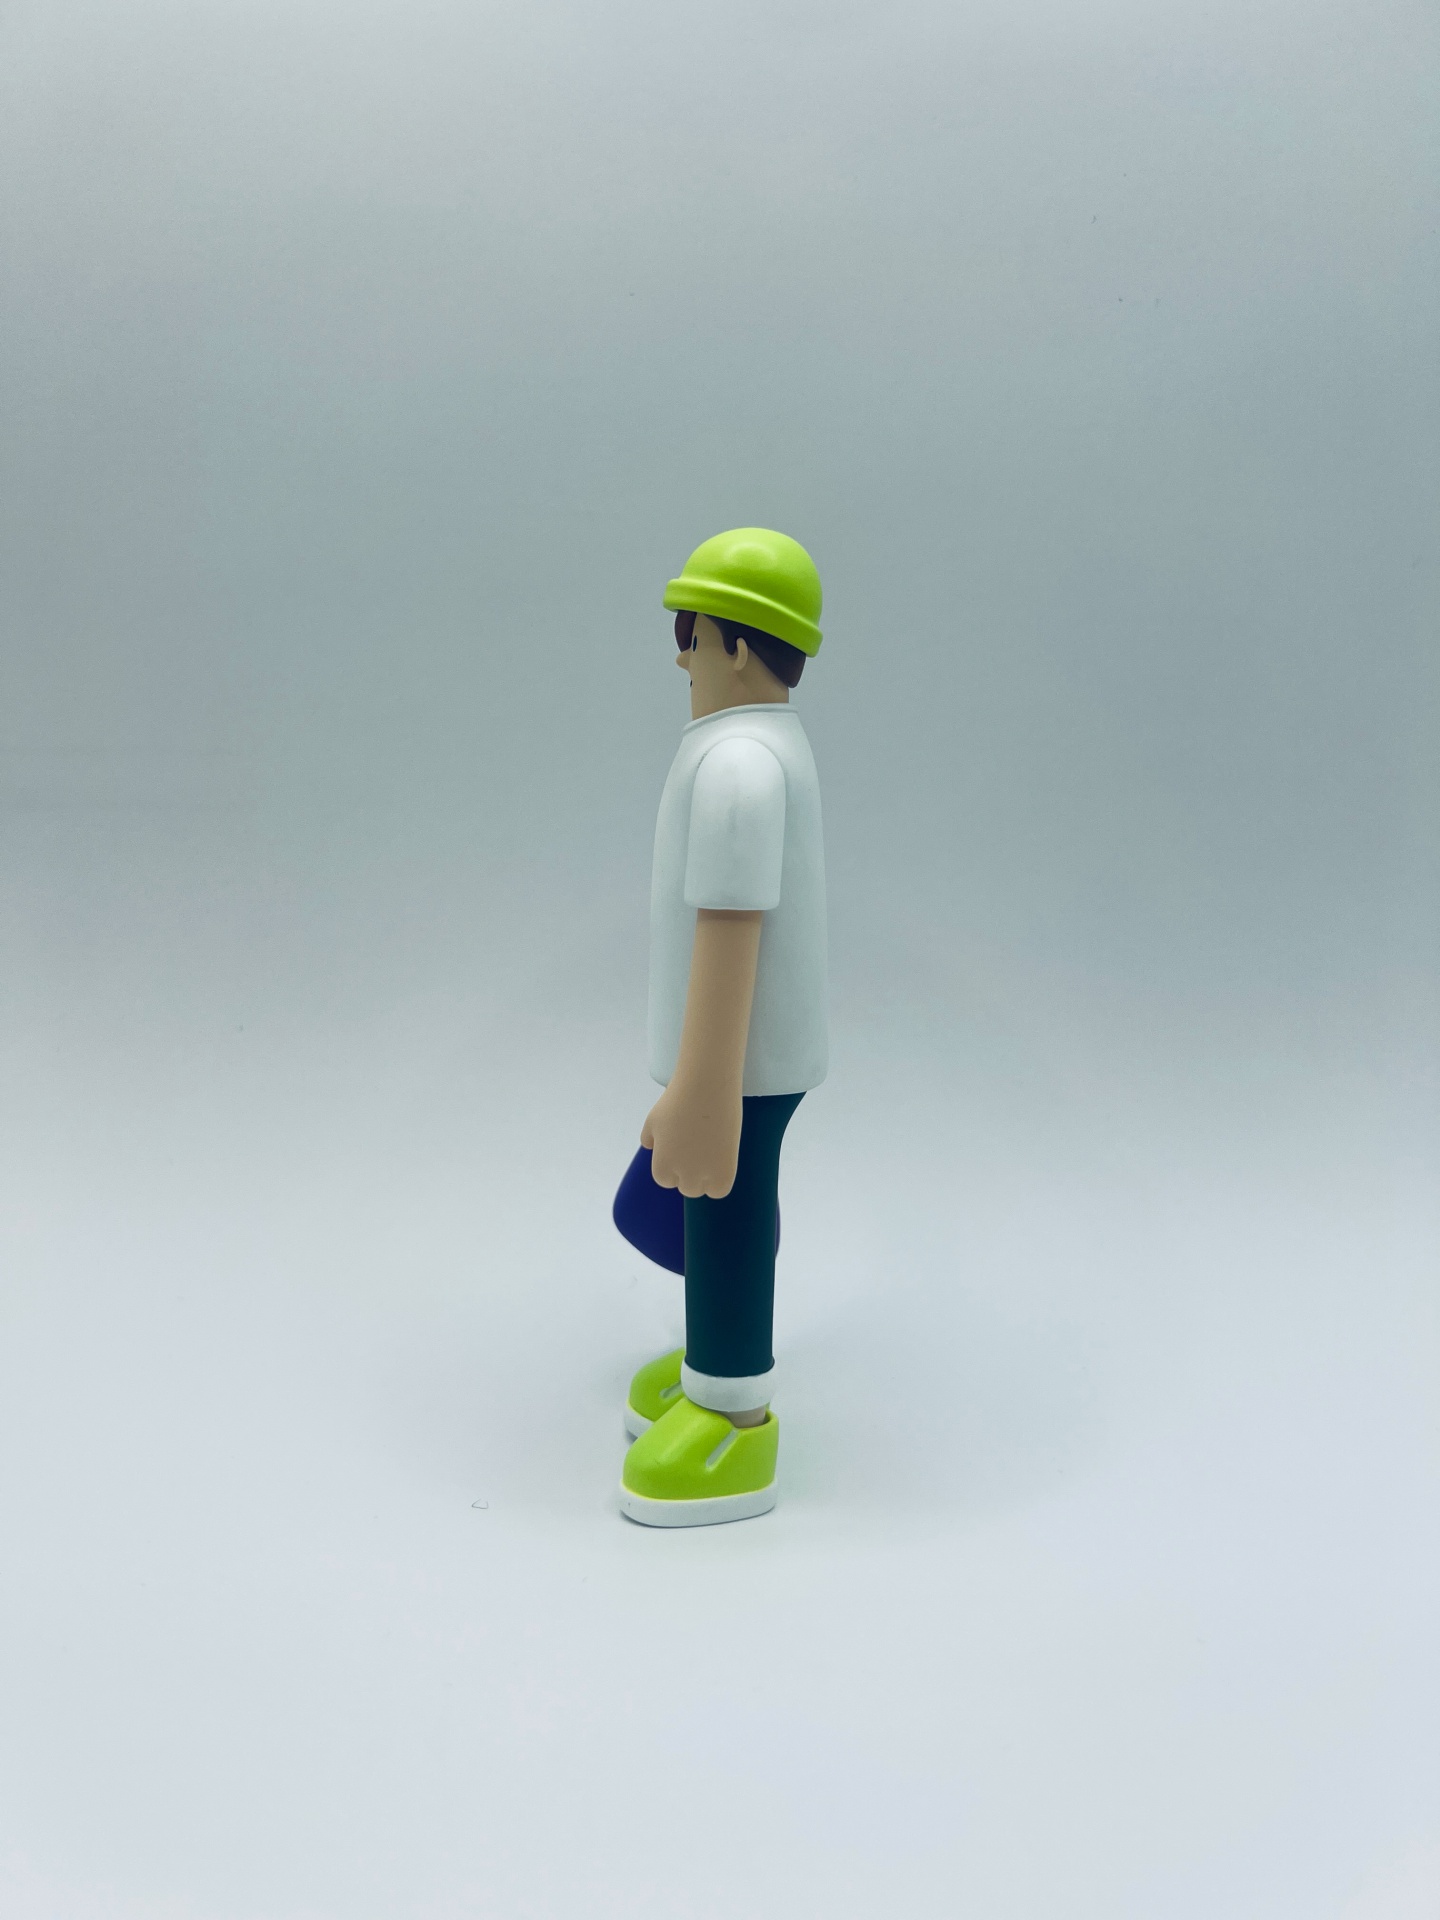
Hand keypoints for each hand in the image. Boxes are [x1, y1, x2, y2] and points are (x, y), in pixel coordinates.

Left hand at [641, 1077, 741, 1198]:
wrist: (707, 1085)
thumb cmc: (679, 1098)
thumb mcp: (654, 1118)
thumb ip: (649, 1137)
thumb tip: (651, 1147)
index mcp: (661, 1163)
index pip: (666, 1179)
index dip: (675, 1167)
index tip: (685, 1151)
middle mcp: (680, 1172)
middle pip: (686, 1187)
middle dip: (691, 1172)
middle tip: (700, 1149)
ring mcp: (703, 1172)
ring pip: (702, 1190)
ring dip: (706, 1178)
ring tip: (711, 1155)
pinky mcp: (725, 1168)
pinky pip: (720, 1190)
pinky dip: (720, 1182)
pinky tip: (723, 1163)